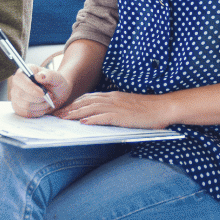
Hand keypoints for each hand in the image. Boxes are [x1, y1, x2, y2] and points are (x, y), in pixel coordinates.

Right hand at [8, 66, 70, 117]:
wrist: (57, 95)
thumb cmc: (55, 83)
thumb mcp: (57, 77)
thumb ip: (50, 75)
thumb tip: (39, 76)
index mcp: (24, 72)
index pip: (19, 78)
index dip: (30, 87)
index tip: (43, 93)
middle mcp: (17, 84)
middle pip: (20, 94)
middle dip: (38, 98)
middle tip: (49, 96)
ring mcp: (16, 96)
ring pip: (25, 105)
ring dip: (40, 105)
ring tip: (48, 101)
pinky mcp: (18, 108)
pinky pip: (26, 113)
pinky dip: (38, 112)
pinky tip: (43, 106)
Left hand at [55, 90, 174, 128]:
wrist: (164, 107)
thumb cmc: (148, 109)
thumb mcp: (127, 106)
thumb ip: (113, 109)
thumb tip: (99, 116)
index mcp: (113, 96)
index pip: (88, 98)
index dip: (74, 103)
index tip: (62, 108)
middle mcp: (112, 98)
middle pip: (85, 102)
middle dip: (69, 108)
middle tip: (56, 115)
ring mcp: (117, 106)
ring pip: (91, 109)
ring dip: (75, 114)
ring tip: (63, 120)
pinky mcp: (122, 116)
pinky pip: (104, 117)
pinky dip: (92, 119)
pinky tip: (83, 123)